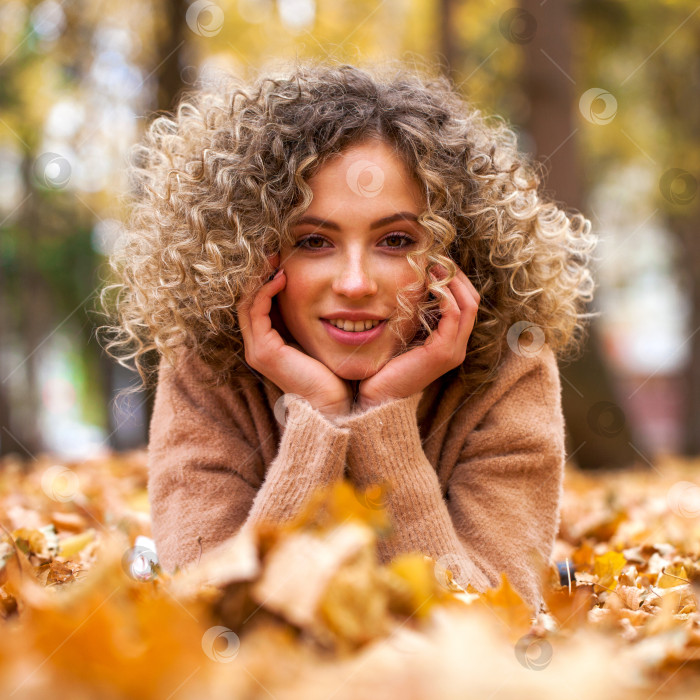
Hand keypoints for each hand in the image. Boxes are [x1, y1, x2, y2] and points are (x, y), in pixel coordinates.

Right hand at [235, 265, 352, 420]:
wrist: (332, 404)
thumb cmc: (330, 375)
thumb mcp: (316, 340)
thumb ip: (309, 322)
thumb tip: (321, 295)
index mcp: (267, 344)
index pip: (256, 304)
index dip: (264, 280)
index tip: (278, 259)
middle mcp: (257, 347)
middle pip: (247, 300)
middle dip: (258, 274)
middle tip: (272, 252)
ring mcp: (258, 350)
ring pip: (247, 303)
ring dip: (259, 278)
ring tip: (274, 258)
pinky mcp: (265, 351)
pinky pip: (256, 311)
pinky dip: (266, 291)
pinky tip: (282, 277)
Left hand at [357, 264, 479, 409]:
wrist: (376, 395)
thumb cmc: (384, 364)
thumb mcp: (402, 333)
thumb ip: (413, 315)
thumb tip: (411, 285)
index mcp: (449, 342)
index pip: (465, 302)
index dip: (454, 279)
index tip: (435, 260)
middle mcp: (457, 346)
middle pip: (472, 299)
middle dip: (456, 275)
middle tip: (437, 256)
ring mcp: (453, 350)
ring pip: (468, 304)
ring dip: (451, 280)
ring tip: (433, 264)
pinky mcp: (443, 353)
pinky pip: (454, 314)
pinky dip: (445, 294)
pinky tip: (429, 282)